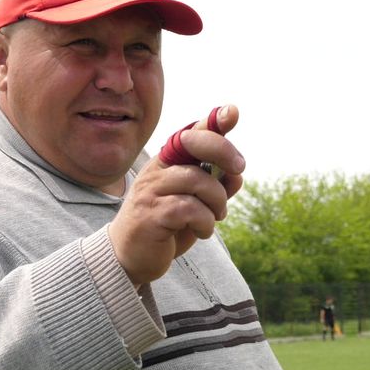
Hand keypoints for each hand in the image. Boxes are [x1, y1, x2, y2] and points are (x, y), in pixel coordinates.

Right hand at [108, 105, 244, 284]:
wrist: (130, 258)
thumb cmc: (166, 227)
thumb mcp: (195, 204)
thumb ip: (214, 187)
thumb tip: (237, 175)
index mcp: (167, 162)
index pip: (191, 133)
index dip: (214, 121)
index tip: (233, 112)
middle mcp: (157, 169)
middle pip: (193, 143)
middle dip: (223, 151)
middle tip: (239, 169)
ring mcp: (151, 190)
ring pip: (198, 180)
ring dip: (217, 201)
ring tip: (214, 217)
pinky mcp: (151, 214)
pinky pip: (191, 209)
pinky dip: (206, 222)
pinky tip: (202, 231)